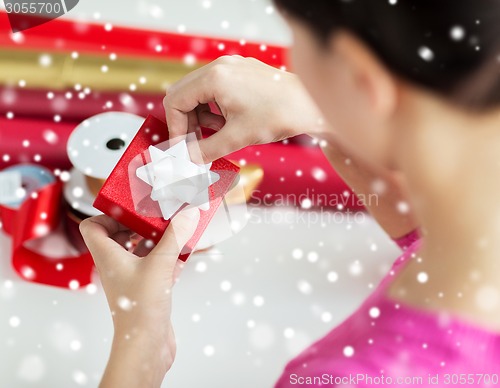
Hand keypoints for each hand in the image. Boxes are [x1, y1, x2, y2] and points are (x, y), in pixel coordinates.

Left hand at [79, 207, 199, 387]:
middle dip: (141, 224)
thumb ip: (174, 236)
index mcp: (108, 256)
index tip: (132, 210)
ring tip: (174, 232)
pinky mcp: (146, 289)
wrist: (146, 344)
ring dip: (157, 240)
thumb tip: (187, 214)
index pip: (93, 227)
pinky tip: (183, 254)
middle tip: (159, 217)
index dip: (108, 215)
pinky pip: (154, 265)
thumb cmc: (141, 308)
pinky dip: (166, 257)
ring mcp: (131, 278)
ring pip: (140, 250)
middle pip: (120, 235)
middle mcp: (116, 265)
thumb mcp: (160, 263)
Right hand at [164, 55, 327, 161]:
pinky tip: (226, 123)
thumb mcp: (237, 138)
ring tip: (216, 134)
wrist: (310, 106)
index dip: (175, 127)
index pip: (175, 100)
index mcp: (215, 78)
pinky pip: (215, 89)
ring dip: (200, 116)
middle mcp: (221, 66)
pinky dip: (214, 108)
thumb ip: (206, 150)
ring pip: (199, 92)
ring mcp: (232, 66)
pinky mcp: (241, 72)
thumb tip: (187, 159)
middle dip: (186, 121)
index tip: (182, 147)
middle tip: (195, 143)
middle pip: (184, 93)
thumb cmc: (279, 116)